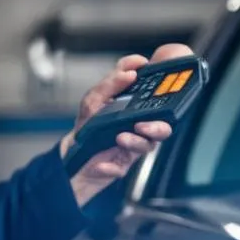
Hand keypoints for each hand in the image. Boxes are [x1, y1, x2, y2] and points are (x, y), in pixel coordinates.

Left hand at [61, 42, 194, 205]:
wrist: (75, 153)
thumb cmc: (89, 124)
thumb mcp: (94, 98)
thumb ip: (111, 83)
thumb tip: (130, 73)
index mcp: (138, 110)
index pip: (158, 99)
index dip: (164, 91)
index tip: (155, 87)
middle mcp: (140, 128)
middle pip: (162, 127)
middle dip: (157, 126)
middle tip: (142, 123)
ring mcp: (133, 147)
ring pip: (146, 146)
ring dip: (135, 142)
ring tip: (121, 137)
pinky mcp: (121, 165)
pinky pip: (120, 167)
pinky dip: (111, 166)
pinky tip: (103, 164)